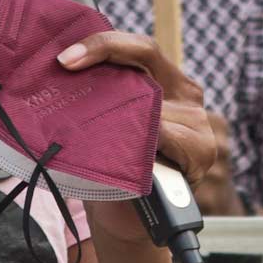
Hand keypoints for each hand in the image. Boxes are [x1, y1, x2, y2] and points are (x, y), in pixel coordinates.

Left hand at [54, 29, 229, 217]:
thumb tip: (60, 65)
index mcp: (167, 78)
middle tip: (63, 72)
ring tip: (90, 128)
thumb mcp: (108, 119)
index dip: (104, 45)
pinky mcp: (202, 150)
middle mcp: (187, 93)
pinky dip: (141, 142)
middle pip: (145, 65)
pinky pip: (164, 135)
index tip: (66, 58)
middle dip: (100, 69)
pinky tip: (127, 153)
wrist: (127, 217)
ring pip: (150, 103)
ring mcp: (198, 121)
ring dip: (115, 114)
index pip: (139, 48)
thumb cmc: (114, 163)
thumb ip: (103, 91)